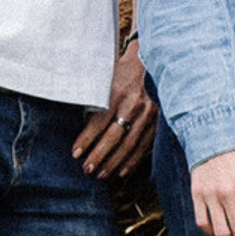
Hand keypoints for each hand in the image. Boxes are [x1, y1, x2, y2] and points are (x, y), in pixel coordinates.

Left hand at [72, 37, 156, 177]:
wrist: (153, 61)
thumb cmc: (123, 70)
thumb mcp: (105, 77)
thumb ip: (95, 97)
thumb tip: (79, 120)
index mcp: (118, 92)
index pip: (99, 120)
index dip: (87, 139)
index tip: (75, 153)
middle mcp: (134, 104)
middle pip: (115, 136)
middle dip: (100, 155)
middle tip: (87, 169)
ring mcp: (149, 114)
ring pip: (130, 144)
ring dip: (115, 162)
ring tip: (101, 175)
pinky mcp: (159, 120)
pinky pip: (145, 145)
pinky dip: (134, 160)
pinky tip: (122, 171)